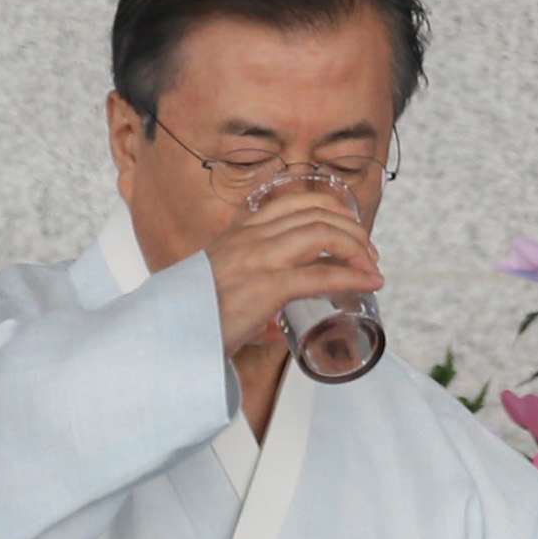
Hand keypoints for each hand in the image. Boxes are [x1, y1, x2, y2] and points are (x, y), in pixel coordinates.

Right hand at [203, 190, 383, 354]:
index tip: (347, 223)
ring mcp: (258, 261)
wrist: (166, 336)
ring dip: (357, 247)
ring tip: (371, 266)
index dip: (328, 206)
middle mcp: (249, 240)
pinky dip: (353, 277)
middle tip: (367, 252)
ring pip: (323, 234)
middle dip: (351, 228)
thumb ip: (243, 297)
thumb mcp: (215, 292)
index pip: (291, 202)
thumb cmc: (189, 320)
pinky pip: (321, 274)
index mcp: (236, 236)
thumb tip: (270, 326)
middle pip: (315, 214)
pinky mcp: (266, 288)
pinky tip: (369, 283)